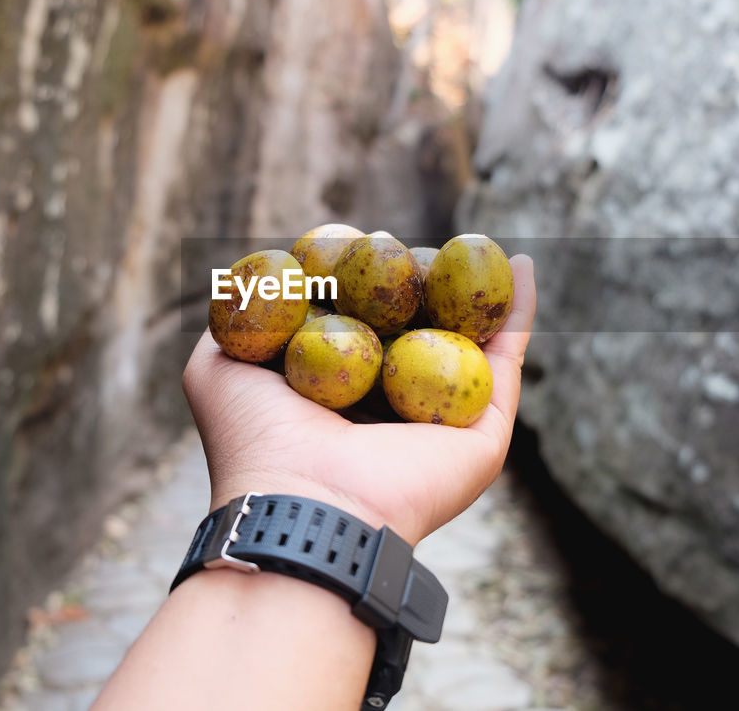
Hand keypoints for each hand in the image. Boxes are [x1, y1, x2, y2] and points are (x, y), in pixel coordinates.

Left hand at [182, 255, 535, 544]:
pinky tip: (522, 263)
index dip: (363, 280)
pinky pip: (506, 357)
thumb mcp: (217, 366)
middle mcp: (396, 408)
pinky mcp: (485, 427)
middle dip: (419, 281)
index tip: (361, 240)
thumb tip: (253, 279)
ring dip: (473, 290)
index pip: (362, 324)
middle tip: (408, 243)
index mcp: (341, 397)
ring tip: (475, 244)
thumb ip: (238, 318)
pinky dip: (519, 311)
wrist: (303, 497)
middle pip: (418, 326)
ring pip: (466, 338)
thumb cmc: (255, 437)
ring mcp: (444, 418)